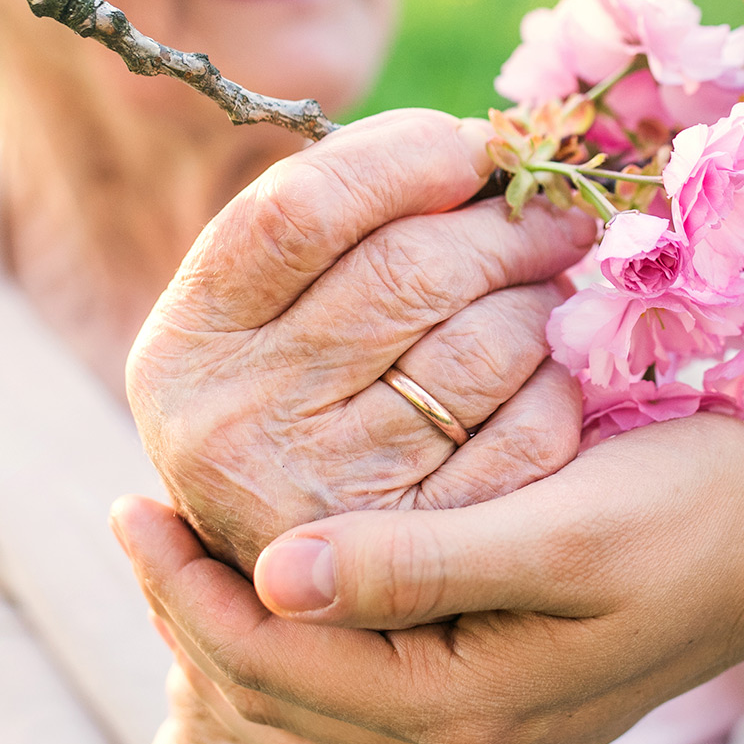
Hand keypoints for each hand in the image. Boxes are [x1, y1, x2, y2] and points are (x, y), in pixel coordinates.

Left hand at [111, 417, 743, 743]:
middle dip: (193, 614)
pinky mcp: (510, 717)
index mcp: (460, 697)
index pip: (275, 657)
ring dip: (239, 659)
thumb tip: (277, 577)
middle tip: (132, 519)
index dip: (188, 586)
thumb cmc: (686, 514)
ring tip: (176, 586)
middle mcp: (461, 741)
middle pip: (282, 698)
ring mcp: (487, 741)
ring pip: (320, 724)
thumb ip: (420, 563)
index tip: (128, 503)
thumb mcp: (558, 529)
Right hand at [127, 108, 595, 570]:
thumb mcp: (262, 322)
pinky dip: (556, 385)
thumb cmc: (294, 408)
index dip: (407, 156)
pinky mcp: (412, 557)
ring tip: (548, 286)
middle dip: (506, 223)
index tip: (476, 145)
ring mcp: (319, 500)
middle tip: (554, 211)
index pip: (301, 209)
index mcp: (187, 342)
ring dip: (538, 299)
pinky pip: (525, 435)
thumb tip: (472, 144)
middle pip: (409, 271)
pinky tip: (550, 367)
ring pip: (480, 347)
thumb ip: (331, 229)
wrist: (291, 599)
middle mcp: (231, 424)